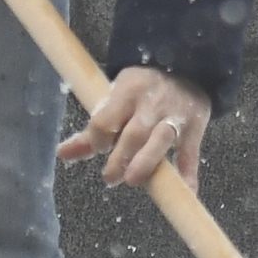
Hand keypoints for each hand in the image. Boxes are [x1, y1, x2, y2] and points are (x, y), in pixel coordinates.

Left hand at [65, 67, 213, 191]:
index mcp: (128, 91)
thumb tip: (63, 154)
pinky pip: (190, 152)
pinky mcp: (195, 127)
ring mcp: (175, 115)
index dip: (98, 139)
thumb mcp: (116, 100)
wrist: (185, 66)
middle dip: (120, 158)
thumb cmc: (141, 89)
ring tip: (134, 179)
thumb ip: (92, 131)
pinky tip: (187, 191)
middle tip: (110, 178)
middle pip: (134, 133)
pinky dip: (188, 173)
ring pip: (161, 140)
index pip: (106, 120)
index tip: (98, 149)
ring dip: (147, 162)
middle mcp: (152, 103)